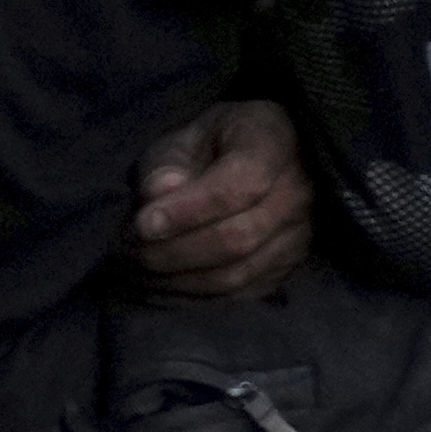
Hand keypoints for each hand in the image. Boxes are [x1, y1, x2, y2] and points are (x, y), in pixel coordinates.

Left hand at [124, 98, 313, 300]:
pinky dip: (197, 294)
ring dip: (179, 278)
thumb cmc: (214, 145)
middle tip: (129, 250)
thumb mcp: (183, 137)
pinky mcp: (290, 264)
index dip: (188, 210)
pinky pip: (240, 294)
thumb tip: (158, 195)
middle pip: (237, 237)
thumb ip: (166, 162)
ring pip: (236, 273)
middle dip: (173, 251)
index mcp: (274, 140)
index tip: (143, 222)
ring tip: (140, 267)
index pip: (240, 185)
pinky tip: (168, 280)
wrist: (259, 158)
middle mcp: (300, 187)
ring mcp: (301, 230)